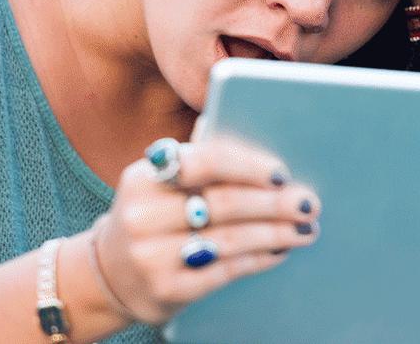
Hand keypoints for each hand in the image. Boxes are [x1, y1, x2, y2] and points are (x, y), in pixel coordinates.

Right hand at [90, 137, 321, 323]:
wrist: (110, 273)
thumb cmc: (152, 216)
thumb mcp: (160, 184)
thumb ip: (198, 158)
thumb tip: (249, 130)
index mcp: (144, 177)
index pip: (203, 161)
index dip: (247, 166)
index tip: (282, 173)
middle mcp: (142, 215)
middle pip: (222, 203)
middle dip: (273, 203)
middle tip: (308, 202)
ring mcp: (151, 255)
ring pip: (229, 239)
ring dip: (275, 233)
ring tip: (305, 228)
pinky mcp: (167, 288)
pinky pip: (226, 271)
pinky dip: (259, 258)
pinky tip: (280, 250)